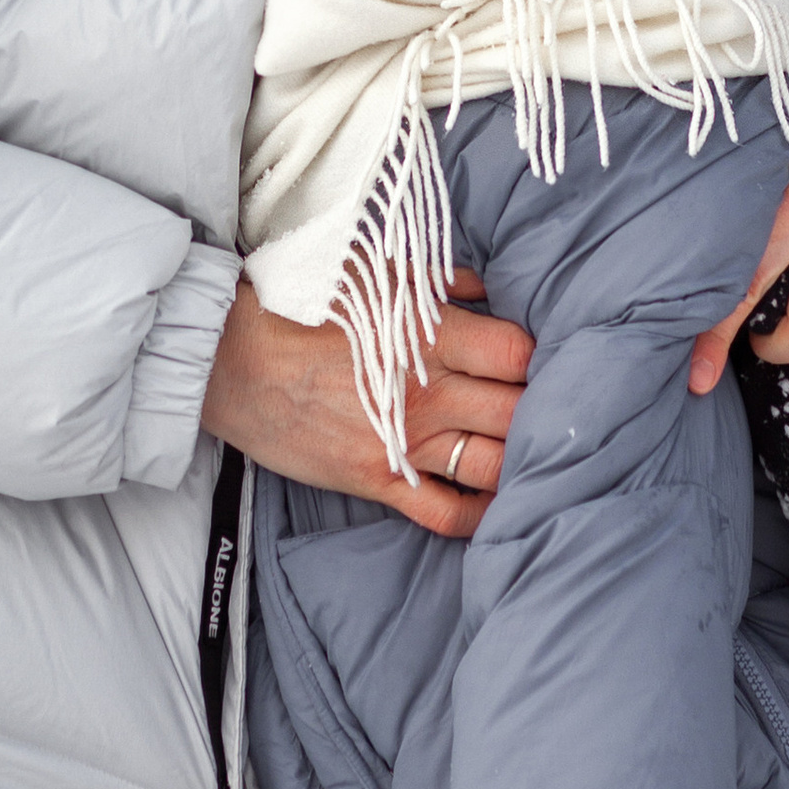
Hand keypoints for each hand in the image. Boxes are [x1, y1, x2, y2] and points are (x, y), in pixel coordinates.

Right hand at [201, 271, 527, 538]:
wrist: (233, 360)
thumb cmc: (303, 308)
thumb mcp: (374, 274)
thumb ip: (441, 282)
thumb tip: (488, 288)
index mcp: (431, 337)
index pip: (519, 355)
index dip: (543, 357)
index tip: (547, 357)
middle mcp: (428, 395)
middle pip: (518, 411)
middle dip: (542, 409)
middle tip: (555, 408)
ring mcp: (406, 443)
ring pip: (495, 465)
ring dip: (522, 460)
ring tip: (536, 453)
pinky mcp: (381, 480)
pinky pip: (447, 512)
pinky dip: (480, 513)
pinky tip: (499, 502)